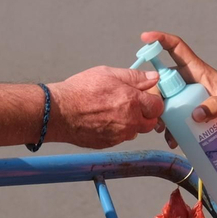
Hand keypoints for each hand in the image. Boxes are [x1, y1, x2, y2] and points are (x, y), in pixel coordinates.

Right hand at [49, 67, 164, 148]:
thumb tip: (153, 78)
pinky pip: (120, 137)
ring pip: (135, 131)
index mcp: (132, 102)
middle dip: (145, 114)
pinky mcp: (108, 144)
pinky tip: (104, 120)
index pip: (157, 106)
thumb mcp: (108, 73)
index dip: (153, 100)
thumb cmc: (80, 91)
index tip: (146, 97)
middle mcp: (129, 121)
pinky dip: (117, 130)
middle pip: (150, 123)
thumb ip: (134, 77)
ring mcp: (119, 135)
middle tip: (132, 104)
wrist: (58, 112)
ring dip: (131, 123)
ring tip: (114, 111)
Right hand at [140, 32, 216, 141]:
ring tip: (162, 129)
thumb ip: (216, 106)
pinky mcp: (185, 110)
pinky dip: (169, 128)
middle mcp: (186, 80)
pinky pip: (170, 116)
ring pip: (163, 100)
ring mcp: (184, 95)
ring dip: (158, 114)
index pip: (176, 48)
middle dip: (153, 93)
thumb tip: (196, 114)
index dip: (160, 40)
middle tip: (153, 109)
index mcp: (195, 70)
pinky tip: (173, 140)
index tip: (145, 38)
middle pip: (161, 79)